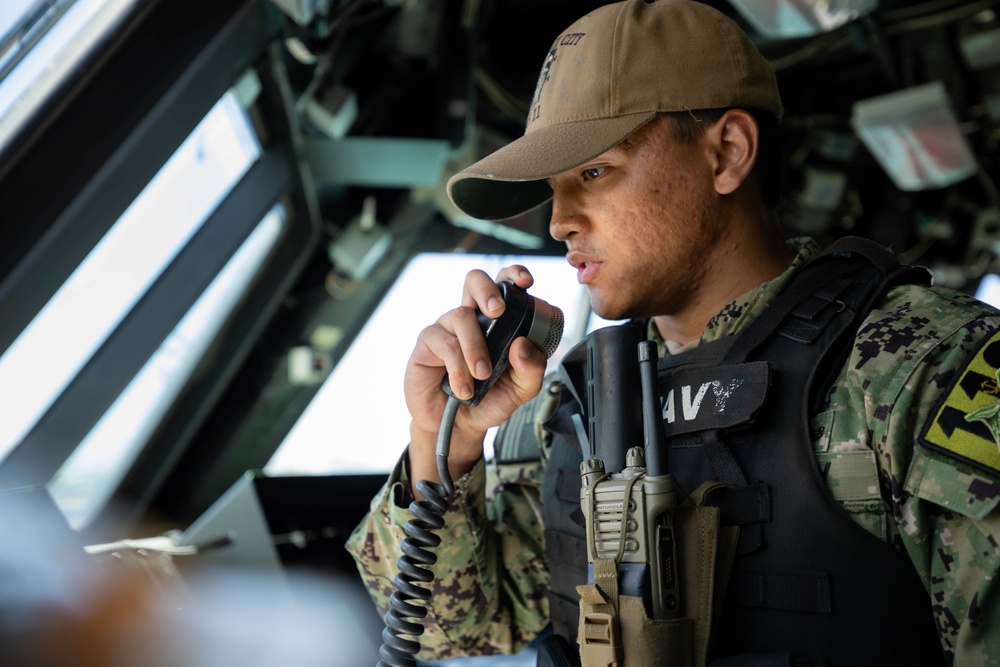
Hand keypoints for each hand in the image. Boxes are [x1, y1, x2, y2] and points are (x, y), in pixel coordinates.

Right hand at [404, 265, 547, 492]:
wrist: (459, 427)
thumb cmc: (491, 400)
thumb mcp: (522, 389)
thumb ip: (531, 368)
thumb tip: (523, 344)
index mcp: (498, 320)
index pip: (504, 285)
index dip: (513, 275)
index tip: (526, 282)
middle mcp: (472, 318)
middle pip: (474, 280)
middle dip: (487, 289)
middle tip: (499, 311)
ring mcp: (447, 328)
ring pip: (461, 316)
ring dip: (476, 347)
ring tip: (483, 375)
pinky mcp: (427, 344)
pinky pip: (444, 343)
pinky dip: (458, 367)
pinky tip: (464, 388)